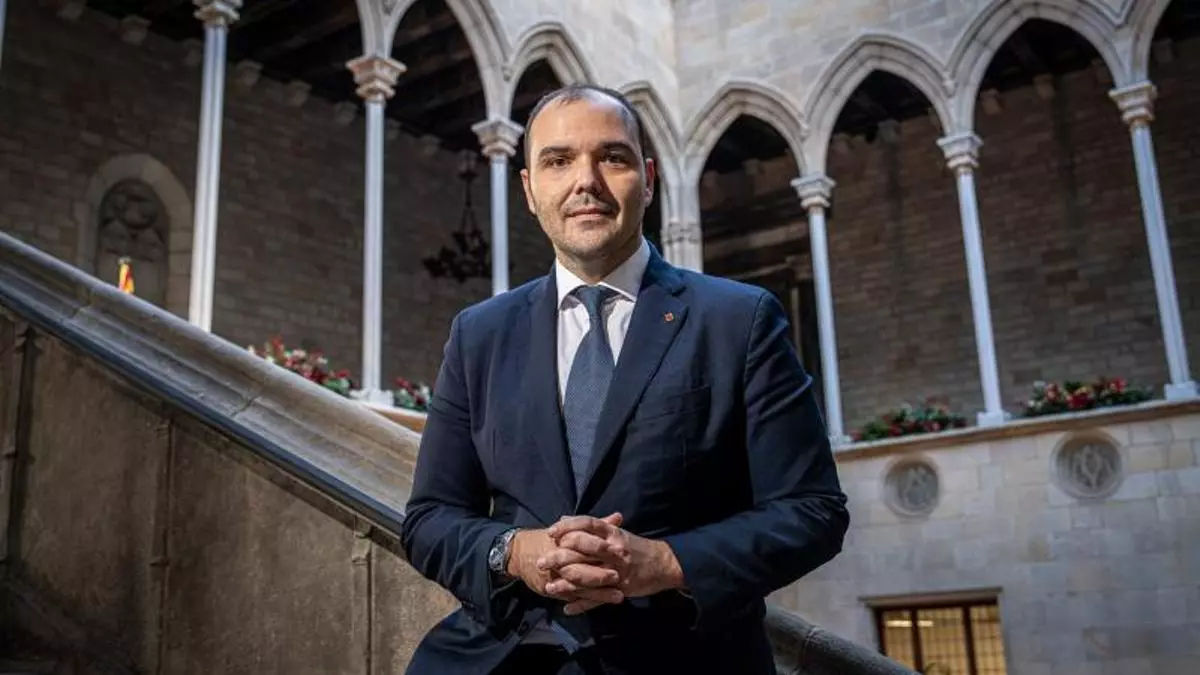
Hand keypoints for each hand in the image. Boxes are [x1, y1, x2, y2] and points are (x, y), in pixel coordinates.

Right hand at [507, 517, 625, 610]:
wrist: (519, 553)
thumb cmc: (550, 538)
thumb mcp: (571, 528)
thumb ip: (597, 524)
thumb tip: (619, 517)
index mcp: (564, 540)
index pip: (584, 543)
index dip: (602, 547)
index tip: (621, 551)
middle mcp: (558, 559)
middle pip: (581, 567)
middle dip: (600, 574)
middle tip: (620, 577)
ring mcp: (555, 576)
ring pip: (578, 586)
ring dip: (599, 593)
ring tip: (619, 596)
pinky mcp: (552, 589)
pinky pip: (571, 598)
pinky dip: (585, 603)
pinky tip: (602, 605)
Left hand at [540, 513, 685, 614]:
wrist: (664, 564)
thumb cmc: (636, 547)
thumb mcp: (616, 532)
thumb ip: (590, 527)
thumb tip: (563, 519)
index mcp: (613, 533)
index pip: (587, 524)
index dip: (567, 527)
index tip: (550, 533)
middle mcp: (614, 549)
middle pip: (582, 549)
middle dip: (559, 556)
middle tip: (540, 561)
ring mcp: (617, 570)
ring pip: (587, 576)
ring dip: (566, 583)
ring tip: (549, 588)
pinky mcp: (620, 588)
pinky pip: (598, 598)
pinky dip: (582, 604)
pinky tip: (567, 608)